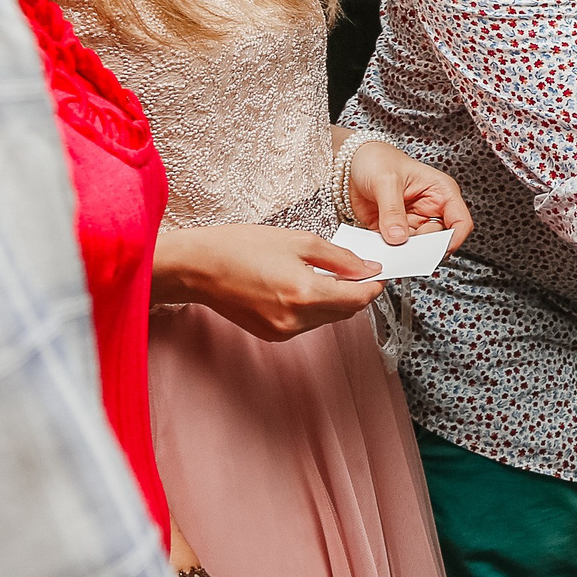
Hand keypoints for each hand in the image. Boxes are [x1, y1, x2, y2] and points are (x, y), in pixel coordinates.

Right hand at [153, 225, 384, 341]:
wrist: (197, 267)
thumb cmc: (241, 247)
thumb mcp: (300, 241)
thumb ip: (341, 258)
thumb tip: (368, 269)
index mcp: (305, 294)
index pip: (359, 298)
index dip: (374, 285)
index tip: (379, 271)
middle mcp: (296, 319)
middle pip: (346, 311)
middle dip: (356, 291)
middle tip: (356, 268)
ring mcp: (283, 331)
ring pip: (328, 318)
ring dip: (335, 299)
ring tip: (323, 273)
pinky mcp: (272, 335)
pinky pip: (307, 323)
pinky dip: (314, 307)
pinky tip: (303, 286)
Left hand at [345, 138, 472, 249]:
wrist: (353, 163)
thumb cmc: (378, 160)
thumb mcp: (386, 181)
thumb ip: (392, 211)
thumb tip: (398, 237)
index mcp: (441, 192)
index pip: (460, 222)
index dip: (454, 239)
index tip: (438, 251)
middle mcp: (431, 209)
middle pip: (439, 239)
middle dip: (423, 247)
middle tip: (405, 247)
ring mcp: (413, 221)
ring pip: (417, 247)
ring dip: (404, 250)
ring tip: (388, 245)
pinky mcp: (395, 231)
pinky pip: (396, 248)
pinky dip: (388, 250)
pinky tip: (378, 243)